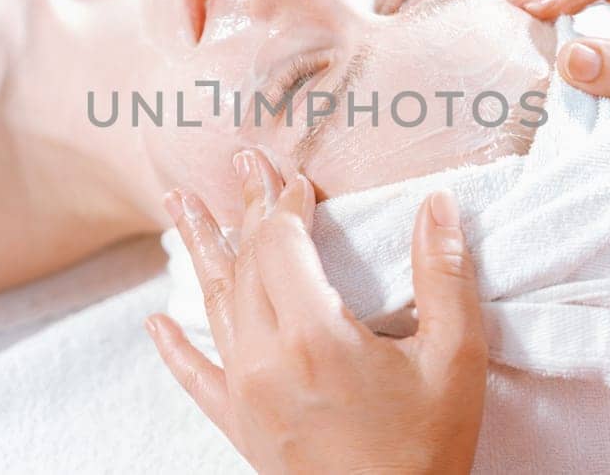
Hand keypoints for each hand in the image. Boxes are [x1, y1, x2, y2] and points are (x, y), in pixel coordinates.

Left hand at [146, 147, 487, 473]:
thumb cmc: (428, 450)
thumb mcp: (455, 360)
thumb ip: (443, 276)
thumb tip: (437, 205)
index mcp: (315, 336)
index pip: (282, 244)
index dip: (287, 204)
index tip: (297, 178)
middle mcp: (266, 359)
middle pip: (246, 265)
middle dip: (247, 210)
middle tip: (242, 164)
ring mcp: (245, 394)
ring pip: (214, 305)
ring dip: (199, 249)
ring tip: (178, 202)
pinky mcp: (240, 426)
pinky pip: (196, 377)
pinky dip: (174, 347)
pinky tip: (155, 322)